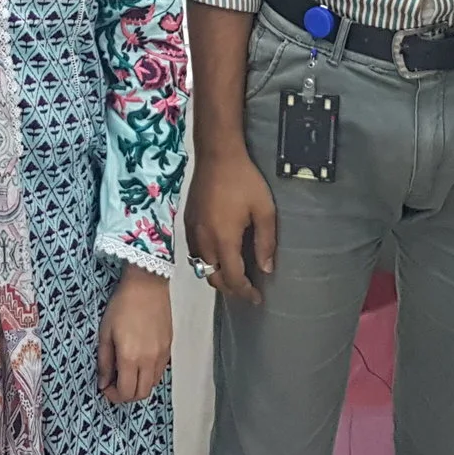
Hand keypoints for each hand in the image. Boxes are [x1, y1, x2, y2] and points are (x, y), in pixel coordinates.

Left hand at [98, 267, 172, 403]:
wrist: (147, 285)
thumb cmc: (122, 305)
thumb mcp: (105, 333)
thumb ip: (105, 362)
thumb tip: (103, 383)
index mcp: (131, 357)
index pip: (126, 392)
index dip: (114, 396)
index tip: (106, 388)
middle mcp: (149, 360)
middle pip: (141, 394)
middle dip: (126, 395)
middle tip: (115, 384)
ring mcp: (162, 355)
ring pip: (153, 384)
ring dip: (139, 386)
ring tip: (127, 373)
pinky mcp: (169, 348)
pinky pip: (160, 371)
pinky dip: (149, 375)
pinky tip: (139, 363)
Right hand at [185, 145, 277, 303]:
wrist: (217, 155)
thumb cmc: (244, 180)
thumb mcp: (264, 210)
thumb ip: (265, 242)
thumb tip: (266, 269)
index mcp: (224, 240)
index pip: (233, 278)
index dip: (245, 292)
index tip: (257, 299)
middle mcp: (204, 241)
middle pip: (213, 278)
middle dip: (231, 290)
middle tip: (247, 292)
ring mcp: (192, 232)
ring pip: (200, 268)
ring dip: (217, 277)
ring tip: (234, 278)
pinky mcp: (187, 222)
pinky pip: (194, 253)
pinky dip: (206, 263)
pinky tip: (218, 257)